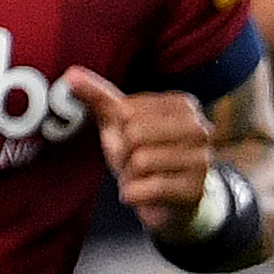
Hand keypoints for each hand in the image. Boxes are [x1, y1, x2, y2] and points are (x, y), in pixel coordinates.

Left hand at [63, 70, 217, 235]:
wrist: (167, 199)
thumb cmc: (144, 152)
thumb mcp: (121, 122)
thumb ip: (99, 97)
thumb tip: (71, 74)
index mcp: (183, 105)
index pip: (128, 110)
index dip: (120, 129)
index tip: (133, 140)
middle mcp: (200, 130)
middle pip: (135, 134)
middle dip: (125, 153)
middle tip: (134, 162)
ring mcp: (202, 161)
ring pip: (142, 161)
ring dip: (130, 175)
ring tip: (141, 178)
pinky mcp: (196, 190)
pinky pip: (150, 188)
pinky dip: (134, 194)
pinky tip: (142, 195)